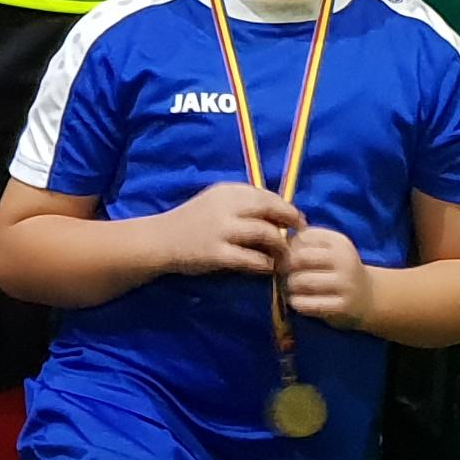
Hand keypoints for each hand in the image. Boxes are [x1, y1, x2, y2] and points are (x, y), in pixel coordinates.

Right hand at [152, 182, 302, 277]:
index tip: (296, 220)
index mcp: (228, 191)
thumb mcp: (216, 203)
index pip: (267, 196)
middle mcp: (226, 206)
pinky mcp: (216, 254)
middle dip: (291, 222)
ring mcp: (221, 230)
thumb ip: (243, 204)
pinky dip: (265, 264)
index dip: (287, 208)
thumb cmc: (192, 221)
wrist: (160, 240)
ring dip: (281, 246)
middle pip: (271, 210)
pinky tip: (267, 268)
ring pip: (266, 233)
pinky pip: (251, 259)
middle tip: (299, 236)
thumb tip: (279, 214)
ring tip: (284, 255)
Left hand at [285, 224, 376, 330]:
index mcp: (338, 241)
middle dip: (285, 266)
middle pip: (299, 258)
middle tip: (283, 273)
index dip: (287, 247)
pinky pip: (307, 304)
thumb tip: (275, 244)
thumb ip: (303, 243)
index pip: (302, 237)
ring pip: (300, 281)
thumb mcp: (327, 250)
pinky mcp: (342, 306)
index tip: (285, 256)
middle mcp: (344, 259)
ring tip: (291, 288)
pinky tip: (298, 301)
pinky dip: (296, 302)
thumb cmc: (337, 270)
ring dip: (289, 286)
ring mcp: (345, 284)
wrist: (368, 297)